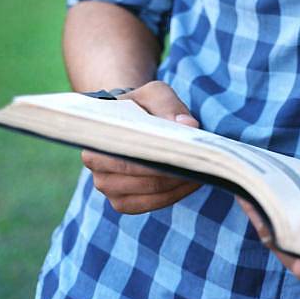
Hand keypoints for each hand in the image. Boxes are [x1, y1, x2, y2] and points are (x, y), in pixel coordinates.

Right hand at [81, 80, 200, 213]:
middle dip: (174, 171)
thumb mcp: (153, 94)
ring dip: (177, 184)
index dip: (159, 155)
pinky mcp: (123, 203)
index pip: (130, 155)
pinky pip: (150, 204)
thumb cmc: (140, 105)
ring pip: (149, 193)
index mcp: (98, 142)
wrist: (129, 120)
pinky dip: (173, 195)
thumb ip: (169, 105)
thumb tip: (189, 126)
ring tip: (201, 171)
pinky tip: (191, 182)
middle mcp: (98, 170)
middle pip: (142, 178)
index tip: (186, 149)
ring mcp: (110, 190)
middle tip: (201, 162)